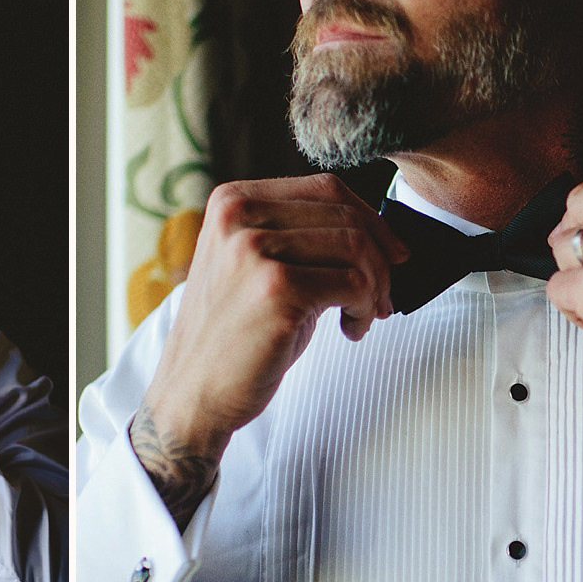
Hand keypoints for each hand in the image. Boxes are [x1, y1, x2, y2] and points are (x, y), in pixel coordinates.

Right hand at [134, 175, 404, 522]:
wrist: (192, 393)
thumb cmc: (233, 336)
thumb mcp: (256, 267)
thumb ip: (299, 236)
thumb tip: (376, 230)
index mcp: (232, 201)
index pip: (326, 188)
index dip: (370, 219)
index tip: (390, 253)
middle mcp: (240, 217)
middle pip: (345, 215)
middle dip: (380, 258)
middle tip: (381, 297)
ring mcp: (255, 251)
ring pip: (356, 247)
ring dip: (375, 285)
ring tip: (364, 315)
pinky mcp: (277, 289)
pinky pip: (354, 283)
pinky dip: (364, 309)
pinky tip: (350, 330)